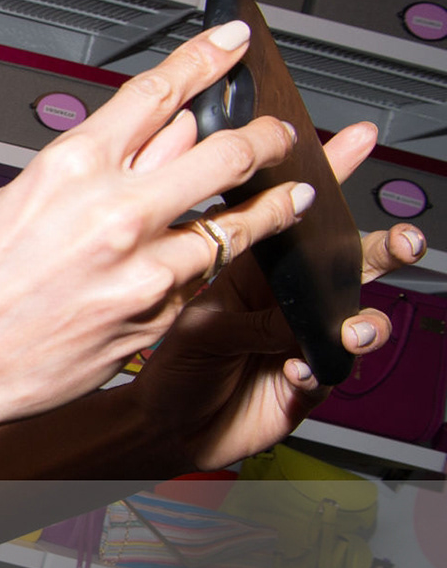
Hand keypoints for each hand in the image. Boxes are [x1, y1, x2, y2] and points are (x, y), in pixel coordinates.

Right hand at [0, 20, 306, 442]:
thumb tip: (159, 136)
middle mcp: (114, 214)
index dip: (207, 60)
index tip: (234, 44)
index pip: (159, 93)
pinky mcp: (157, 317)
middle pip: (225, 152)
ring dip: (270, 206)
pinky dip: (218, 261)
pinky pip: (206, 276)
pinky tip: (223, 253)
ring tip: (286, 198)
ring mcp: (142, 270)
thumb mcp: (16, 199)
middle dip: (264, 137)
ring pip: (239, 223)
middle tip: (278, 134)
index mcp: (72, 168)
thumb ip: (94, 167)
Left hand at [132, 120, 427, 470]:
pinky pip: (328, 372)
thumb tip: (261, 245)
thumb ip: (233, 285)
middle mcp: (285, 302)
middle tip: (403, 241)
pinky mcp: (306, 383)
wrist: (163, 426)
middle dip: (383, 248)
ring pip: (356, 320)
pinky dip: (318, 369)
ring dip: (364, 320)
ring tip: (353, 326)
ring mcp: (300, 341)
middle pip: (349, 264)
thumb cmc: (169, 364)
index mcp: (256, 270)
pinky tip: (299, 366)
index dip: (328, 177)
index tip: (353, 141)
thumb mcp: (195, 317)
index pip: (295, 214)